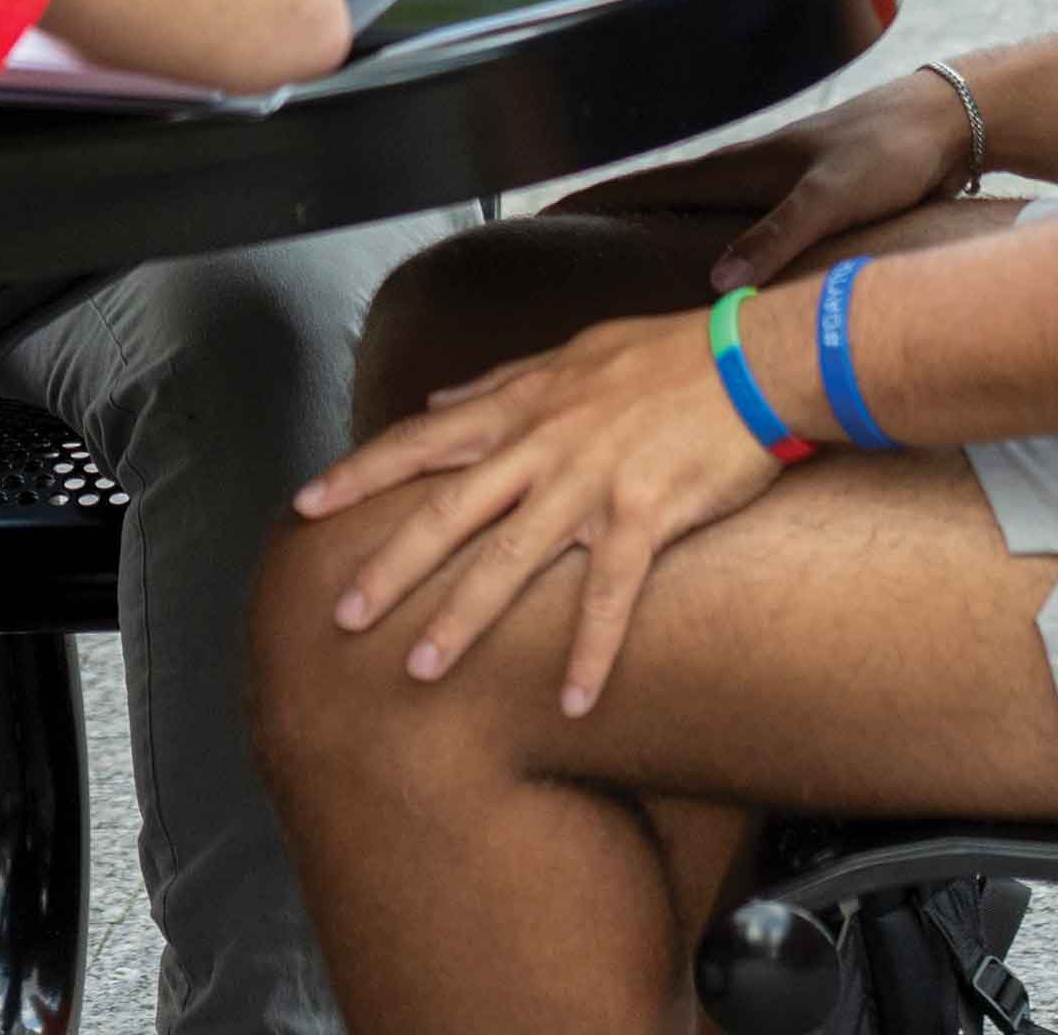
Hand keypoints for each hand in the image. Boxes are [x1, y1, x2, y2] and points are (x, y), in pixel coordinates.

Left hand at [293, 309, 787, 715]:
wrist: (752, 361)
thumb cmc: (665, 355)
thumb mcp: (568, 355)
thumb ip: (496, 384)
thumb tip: (435, 400)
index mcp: (518, 409)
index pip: (416, 443)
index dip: (358, 474)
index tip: (305, 504)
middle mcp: (540, 449)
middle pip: (446, 515)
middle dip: (390, 567)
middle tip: (343, 618)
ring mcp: (589, 486)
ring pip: (509, 561)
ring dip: (462, 618)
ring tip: (420, 668)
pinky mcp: (645, 518)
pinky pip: (609, 597)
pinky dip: (590, 651)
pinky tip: (573, 702)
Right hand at [545, 69, 972, 287]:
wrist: (946, 127)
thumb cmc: (887, 153)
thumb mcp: (831, 196)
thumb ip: (777, 235)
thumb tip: (717, 284)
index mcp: (734, 171)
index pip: (641, 186)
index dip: (589, 203)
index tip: (538, 222)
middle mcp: (740, 183)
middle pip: (655, 209)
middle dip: (607, 231)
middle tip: (560, 266)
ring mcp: (766, 199)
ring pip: (693, 228)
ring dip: (655, 247)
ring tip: (616, 284)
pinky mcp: (798, 216)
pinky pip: (736, 245)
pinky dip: (709, 263)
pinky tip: (712, 290)